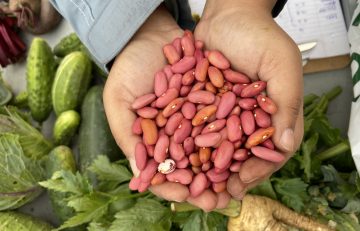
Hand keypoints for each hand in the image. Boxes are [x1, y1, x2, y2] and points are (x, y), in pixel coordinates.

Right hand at [103, 6, 227, 210]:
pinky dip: (235, 136)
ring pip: (212, 148)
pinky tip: (247, 148)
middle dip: (206, 185)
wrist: (152, 34)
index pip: (164, 171)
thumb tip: (140, 175)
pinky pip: (225, 122)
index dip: (175, 187)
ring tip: (238, 183)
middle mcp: (178, 133)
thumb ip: (127, 136)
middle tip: (221, 201)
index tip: (188, 198)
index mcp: (154, 139)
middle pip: (192, 165)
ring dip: (225, 168)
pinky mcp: (212, 102)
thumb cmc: (129, 67)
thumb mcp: (118, 100)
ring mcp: (196, 118)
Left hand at [195, 0, 303, 198]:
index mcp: (271, 116)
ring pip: (214, 147)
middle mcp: (246, 120)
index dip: (256, 170)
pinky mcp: (202, 106)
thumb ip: (287, 102)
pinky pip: (193, 128)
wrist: (229, 16)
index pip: (268, 151)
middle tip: (213, 197)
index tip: (240, 183)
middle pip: (238, 155)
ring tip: (191, 185)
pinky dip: (185, 143)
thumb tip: (286, 144)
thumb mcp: (281, 65)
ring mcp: (223, 115)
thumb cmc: (260, 36)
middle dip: (227, 177)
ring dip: (203, 168)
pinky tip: (174, 157)